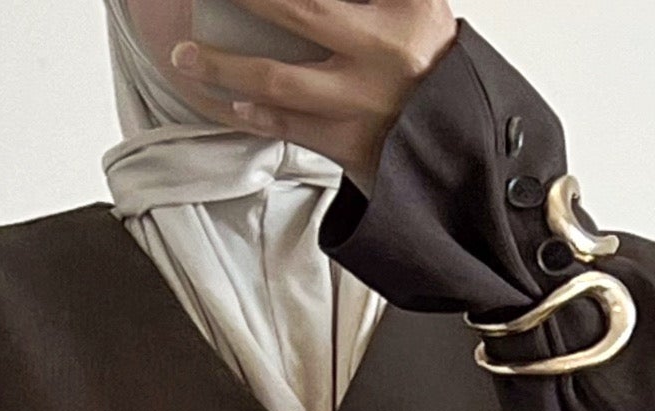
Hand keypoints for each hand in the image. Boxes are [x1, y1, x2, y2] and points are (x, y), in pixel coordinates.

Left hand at [170, 0, 456, 187]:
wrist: (469, 152)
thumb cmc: (436, 67)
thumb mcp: (419, 8)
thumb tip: (305, 7)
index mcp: (406, 7)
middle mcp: (384, 49)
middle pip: (299, 8)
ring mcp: (366, 102)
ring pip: (278, 79)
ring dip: (223, 67)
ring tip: (185, 57)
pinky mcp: (354, 146)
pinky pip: (290, 128)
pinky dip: (256, 115)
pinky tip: (232, 104)